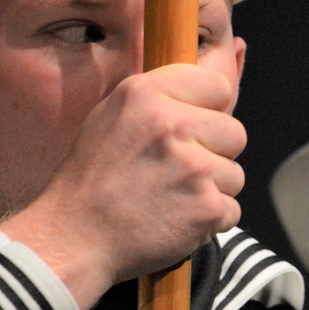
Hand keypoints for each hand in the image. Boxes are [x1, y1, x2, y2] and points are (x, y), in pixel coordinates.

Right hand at [0, 64, 246, 309]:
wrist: (73, 238)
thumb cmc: (93, 178)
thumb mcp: (113, 115)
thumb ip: (162, 96)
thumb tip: (218, 71)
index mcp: (146, 94)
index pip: (219, 86)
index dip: (210, 110)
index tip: (193, 130)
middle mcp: (173, 124)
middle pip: (235, 132)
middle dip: (215, 153)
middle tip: (177, 172)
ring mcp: (194, 168)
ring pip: (235, 175)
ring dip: (213, 190)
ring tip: (172, 198)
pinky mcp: (207, 207)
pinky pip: (232, 210)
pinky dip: (211, 221)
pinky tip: (177, 220)